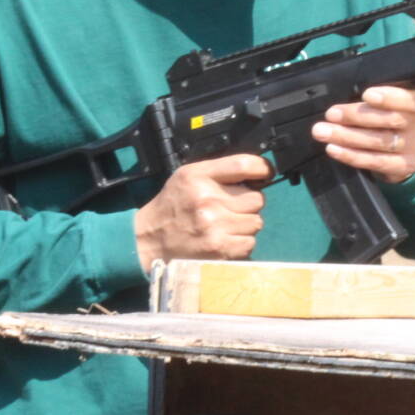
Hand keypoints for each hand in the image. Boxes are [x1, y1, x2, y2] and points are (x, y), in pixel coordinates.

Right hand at [133, 154, 270, 271]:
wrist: (149, 241)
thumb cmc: (172, 207)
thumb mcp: (187, 177)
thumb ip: (218, 172)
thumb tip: (256, 172)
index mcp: (198, 176)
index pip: (244, 165)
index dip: (262, 168)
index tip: (265, 173)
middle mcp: (207, 200)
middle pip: (256, 198)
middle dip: (247, 203)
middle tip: (230, 208)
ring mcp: (215, 226)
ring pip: (256, 222)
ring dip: (244, 225)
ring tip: (224, 226)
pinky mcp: (220, 249)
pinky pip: (250, 243)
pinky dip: (240, 243)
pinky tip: (224, 240)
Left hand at [311, 85, 414, 184]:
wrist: (410, 149)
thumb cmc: (392, 115)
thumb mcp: (392, 100)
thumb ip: (375, 97)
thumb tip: (342, 92)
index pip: (409, 98)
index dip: (389, 97)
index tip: (366, 94)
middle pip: (391, 120)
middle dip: (356, 116)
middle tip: (331, 114)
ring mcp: (414, 147)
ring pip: (380, 141)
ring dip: (347, 136)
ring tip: (323, 132)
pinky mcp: (403, 166)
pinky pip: (376, 161)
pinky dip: (351, 156)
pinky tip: (334, 149)